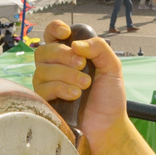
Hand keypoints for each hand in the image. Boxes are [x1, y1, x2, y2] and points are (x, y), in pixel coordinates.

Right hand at [34, 20, 124, 153]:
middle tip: (83, 65)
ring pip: (43, 69)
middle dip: (64, 55)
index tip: (66, 33)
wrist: (108, 125)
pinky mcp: (44, 101)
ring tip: (85, 86)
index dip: (54, 29)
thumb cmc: (109, 96)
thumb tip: (75, 44)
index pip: (52, 34)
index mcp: (70, 54)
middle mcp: (55, 67)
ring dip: (67, 75)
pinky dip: (61, 89)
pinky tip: (75, 96)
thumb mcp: (112, 67)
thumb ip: (99, 48)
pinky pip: (43, 88)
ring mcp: (47, 84)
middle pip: (44, 50)